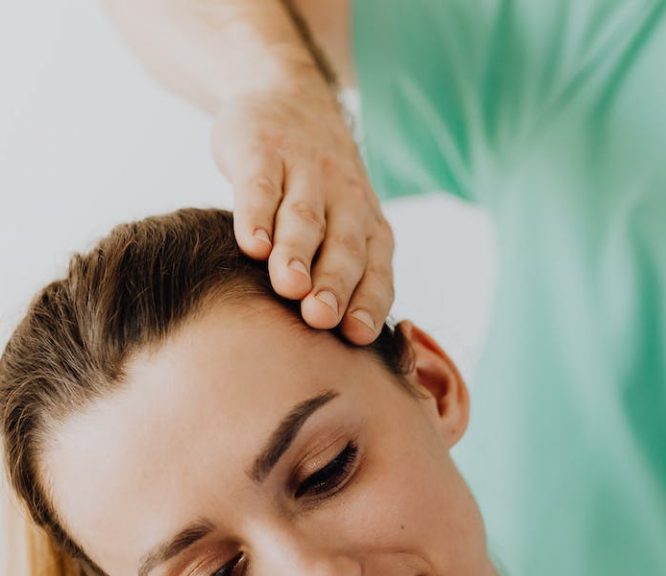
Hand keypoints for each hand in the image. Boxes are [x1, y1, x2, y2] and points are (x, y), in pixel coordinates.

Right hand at [212, 81, 392, 341]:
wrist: (290, 97)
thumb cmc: (320, 192)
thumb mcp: (343, 227)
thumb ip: (346, 279)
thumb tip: (344, 351)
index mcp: (370, 229)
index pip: (376, 272)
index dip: (368, 302)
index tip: (357, 336)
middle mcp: (345, 201)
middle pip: (343, 249)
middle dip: (334, 284)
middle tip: (321, 317)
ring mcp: (305, 172)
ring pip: (305, 218)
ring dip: (297, 254)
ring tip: (288, 286)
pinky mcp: (263, 150)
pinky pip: (261, 185)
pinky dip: (257, 214)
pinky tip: (251, 244)